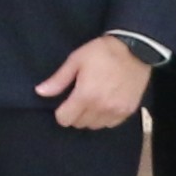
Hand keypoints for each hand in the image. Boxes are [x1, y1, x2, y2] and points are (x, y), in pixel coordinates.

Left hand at [35, 36, 153, 131]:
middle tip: (79, 99)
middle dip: (75, 114)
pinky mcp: (128, 111)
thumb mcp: (76, 60)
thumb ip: (58, 80)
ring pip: (94, 126)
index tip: (65, 102)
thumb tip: (40, 92)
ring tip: (92, 101)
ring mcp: (116, 111)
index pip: (65, 119)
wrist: (135, 49)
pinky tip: (105, 104)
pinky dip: (105, 118)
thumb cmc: (102, 52)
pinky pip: (110, 124)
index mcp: (85, 95)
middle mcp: (101, 107)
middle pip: (79, 124)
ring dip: (89, 117)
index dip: (61, 112)